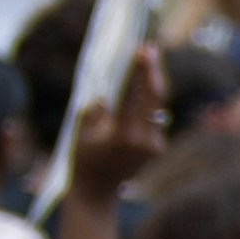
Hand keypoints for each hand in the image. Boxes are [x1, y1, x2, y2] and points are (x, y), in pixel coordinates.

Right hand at [69, 48, 169, 200]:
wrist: (97, 191)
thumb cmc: (82, 159)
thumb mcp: (81, 132)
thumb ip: (94, 111)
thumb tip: (108, 92)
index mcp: (122, 136)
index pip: (133, 97)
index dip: (138, 72)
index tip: (140, 51)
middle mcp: (144, 141)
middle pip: (154, 99)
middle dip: (152, 71)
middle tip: (149, 47)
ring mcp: (154, 145)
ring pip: (158, 107)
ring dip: (154, 83)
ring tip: (149, 57)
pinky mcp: (158, 147)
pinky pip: (156, 117)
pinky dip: (151, 99)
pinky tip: (147, 80)